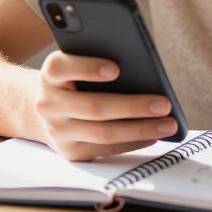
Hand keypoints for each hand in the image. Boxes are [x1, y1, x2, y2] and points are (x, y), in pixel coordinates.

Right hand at [31, 51, 177, 160]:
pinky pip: (106, 149)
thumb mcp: (77, 64)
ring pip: (103, 133)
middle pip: (93, 107)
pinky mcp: (71, 151)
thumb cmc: (73, 78)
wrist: (43, 109)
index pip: (60, 68)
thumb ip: (97, 59)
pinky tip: (154, 135)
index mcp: (50, 75)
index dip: (87, 68)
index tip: (116, 69)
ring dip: (140, 129)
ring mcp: (58, 131)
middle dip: (133, 107)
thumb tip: (142, 69)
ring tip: (168, 124)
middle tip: (164, 104)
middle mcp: (48, 104)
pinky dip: (133, 142)